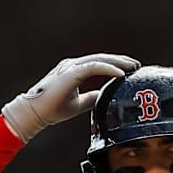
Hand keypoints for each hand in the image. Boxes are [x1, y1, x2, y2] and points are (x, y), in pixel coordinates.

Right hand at [2, 53, 140, 141]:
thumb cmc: (53, 108)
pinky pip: (94, 67)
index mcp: (75, 70)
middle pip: (102, 59)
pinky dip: (109, 69)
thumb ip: (92, 98)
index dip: (116, 65)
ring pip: (100, 60)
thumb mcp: (80, 103)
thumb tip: (106, 97)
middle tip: (137, 65)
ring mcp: (71, 67)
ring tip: (133, 67)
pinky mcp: (71, 73)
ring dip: (118, 63)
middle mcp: (73, 65)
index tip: (131, 70)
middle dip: (121, 61)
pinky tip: (121, 74)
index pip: (100, 63)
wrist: (35, 113)